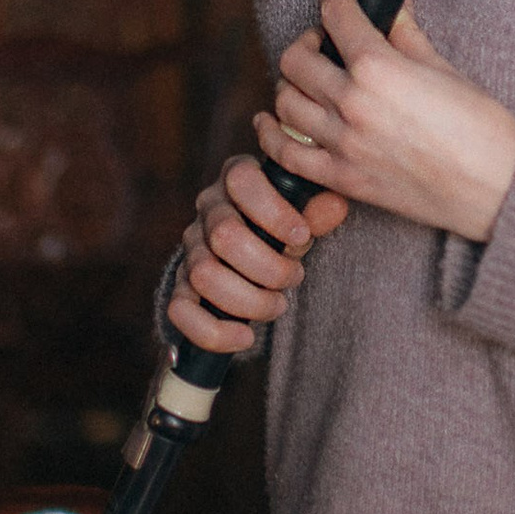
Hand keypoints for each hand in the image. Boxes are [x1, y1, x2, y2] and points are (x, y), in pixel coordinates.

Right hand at [164, 153, 349, 354]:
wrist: (258, 250)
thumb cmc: (286, 224)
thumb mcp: (306, 211)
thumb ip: (320, 209)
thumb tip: (335, 206)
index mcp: (237, 176)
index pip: (242, 180)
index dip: (273, 212)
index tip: (302, 237)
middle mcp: (208, 208)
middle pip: (224, 235)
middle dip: (268, 266)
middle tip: (295, 277)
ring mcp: (191, 247)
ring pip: (204, 274)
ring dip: (248, 299)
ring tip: (277, 305)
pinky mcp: (181, 285)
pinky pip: (179, 310)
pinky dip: (213, 330)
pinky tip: (245, 337)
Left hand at [258, 0, 514, 243]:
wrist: (497, 188)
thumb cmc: (482, 128)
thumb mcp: (443, 68)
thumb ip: (406, 35)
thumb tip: (392, 6)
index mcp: (379, 67)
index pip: (337, 14)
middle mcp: (352, 103)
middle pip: (296, 58)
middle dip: (308, 38)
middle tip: (327, 39)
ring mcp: (343, 144)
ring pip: (284, 101)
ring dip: (292, 82)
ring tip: (311, 78)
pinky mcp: (342, 179)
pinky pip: (286, 153)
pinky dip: (272, 132)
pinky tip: (273, 119)